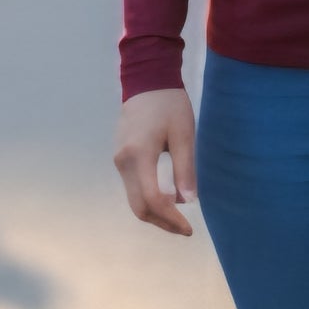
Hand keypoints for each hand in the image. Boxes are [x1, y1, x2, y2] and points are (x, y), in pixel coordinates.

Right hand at [113, 86, 197, 235]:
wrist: (147, 80)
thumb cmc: (169, 104)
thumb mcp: (183, 133)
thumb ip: (185, 167)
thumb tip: (189, 202)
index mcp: (139, 155)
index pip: (153, 199)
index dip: (171, 218)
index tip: (189, 228)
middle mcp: (123, 163)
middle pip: (139, 207)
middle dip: (162, 222)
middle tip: (184, 228)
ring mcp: (119, 161)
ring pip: (134, 200)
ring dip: (155, 213)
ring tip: (178, 218)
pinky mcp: (121, 158)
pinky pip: (133, 188)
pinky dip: (148, 199)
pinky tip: (166, 199)